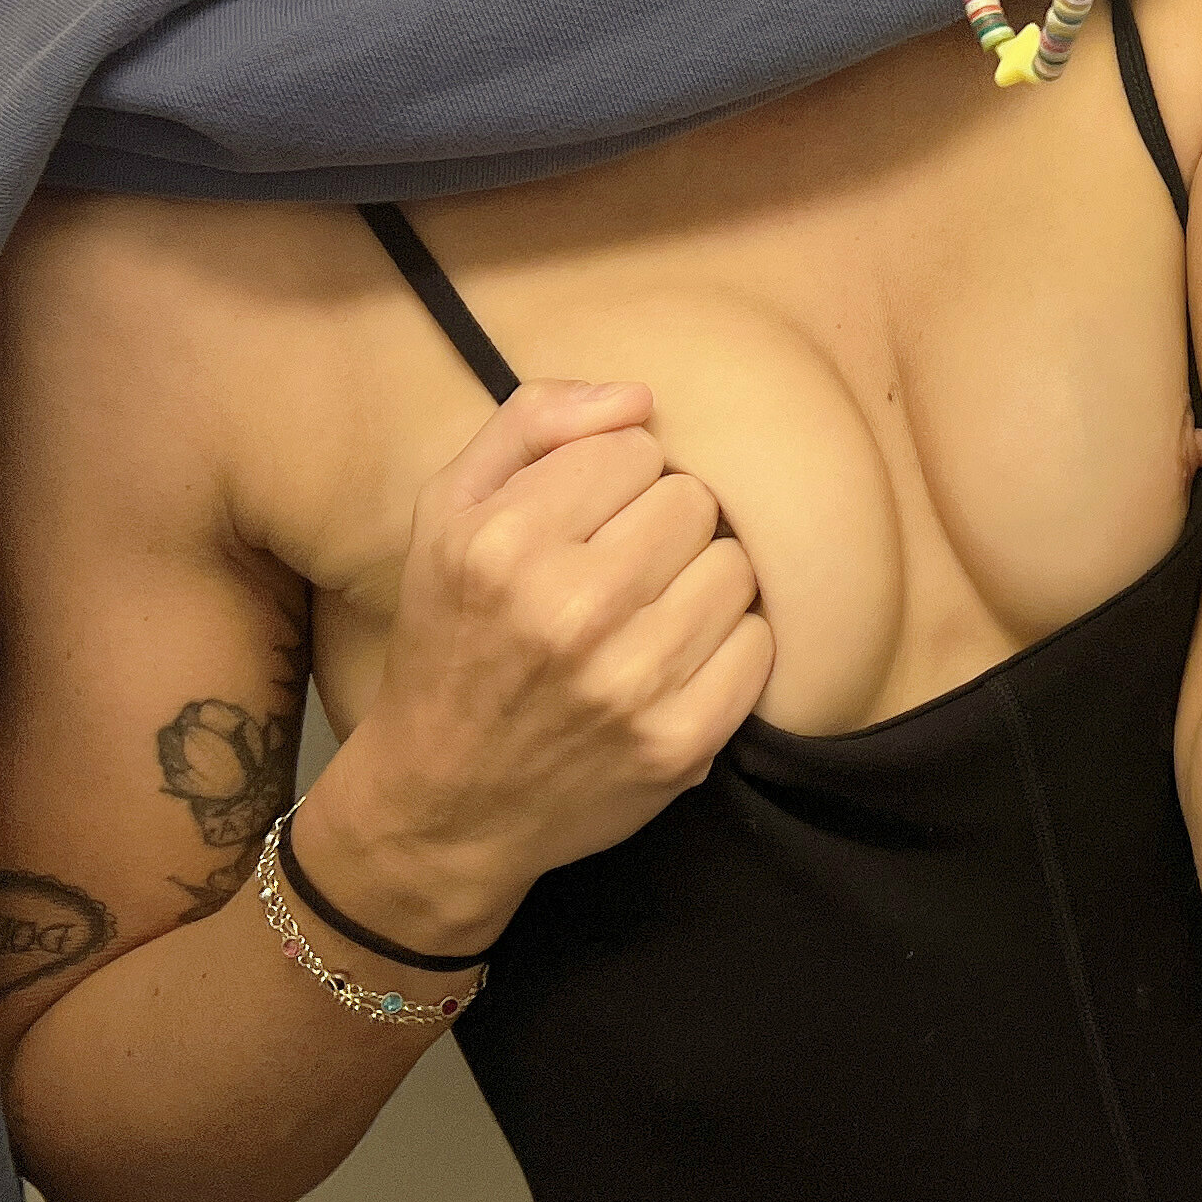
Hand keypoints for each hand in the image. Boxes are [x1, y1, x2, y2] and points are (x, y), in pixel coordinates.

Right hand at [302, 382, 772, 957]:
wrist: (443, 804)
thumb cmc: (450, 639)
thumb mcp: (446, 513)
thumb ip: (530, 425)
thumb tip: (637, 397)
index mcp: (503, 542)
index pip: (635, 448)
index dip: (613, 479)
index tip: (582, 521)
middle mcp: (568, 608)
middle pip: (693, 501)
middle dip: (661, 526)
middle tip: (618, 570)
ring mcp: (629, 681)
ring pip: (735, 566)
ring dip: (699, 582)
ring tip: (647, 614)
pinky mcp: (679, 741)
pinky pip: (758, 643)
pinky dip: (727, 646)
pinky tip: (675, 660)